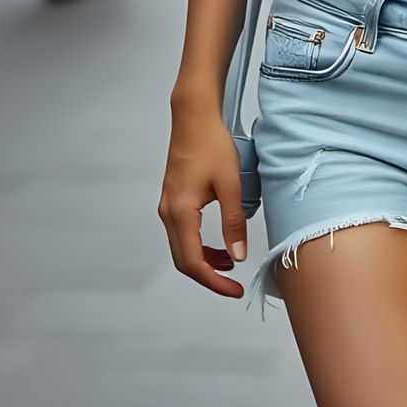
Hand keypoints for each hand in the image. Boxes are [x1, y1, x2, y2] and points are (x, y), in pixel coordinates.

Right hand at [158, 105, 247, 297]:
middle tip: (234, 285)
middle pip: (183, 261)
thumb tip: (239, 255)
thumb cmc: (212, 144)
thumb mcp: (230, 184)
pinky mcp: (172, 200)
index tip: (235, 289)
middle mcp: (168, 213)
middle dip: (209, 277)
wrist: (193, 117)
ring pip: (182, 248)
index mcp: (181, 212)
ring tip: (230, 263)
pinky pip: (182, 234)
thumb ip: (234, 221)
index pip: (193, 262)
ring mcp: (167, 207)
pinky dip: (199, 246)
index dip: (214, 282)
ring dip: (204, 261)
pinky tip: (219, 245)